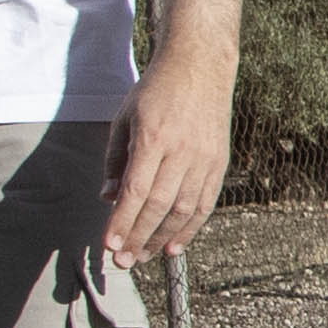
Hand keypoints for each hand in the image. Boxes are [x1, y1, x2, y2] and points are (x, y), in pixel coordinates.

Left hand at [102, 50, 234, 269]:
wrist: (200, 66)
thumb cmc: (156, 91)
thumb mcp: (124, 118)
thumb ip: (115, 159)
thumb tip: (109, 197)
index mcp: (153, 138)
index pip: (135, 191)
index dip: (121, 222)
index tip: (109, 245)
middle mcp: (181, 151)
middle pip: (158, 207)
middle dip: (138, 238)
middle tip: (122, 262)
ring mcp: (204, 159)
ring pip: (183, 211)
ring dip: (161, 239)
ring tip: (143, 256)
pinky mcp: (219, 163)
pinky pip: (204, 204)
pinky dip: (190, 229)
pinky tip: (174, 246)